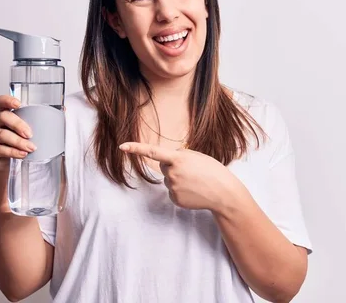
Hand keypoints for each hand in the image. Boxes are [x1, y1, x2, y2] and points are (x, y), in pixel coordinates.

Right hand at [0, 95, 36, 172]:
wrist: (10, 164)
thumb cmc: (21, 143)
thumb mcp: (30, 130)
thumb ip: (42, 120)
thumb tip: (63, 110)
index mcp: (5, 114)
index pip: (1, 102)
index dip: (8, 100)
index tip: (18, 104)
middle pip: (3, 117)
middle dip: (18, 124)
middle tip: (30, 134)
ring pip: (2, 135)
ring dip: (18, 141)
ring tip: (31, 148)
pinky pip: (0, 149)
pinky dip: (13, 152)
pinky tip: (23, 154)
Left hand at [119, 142, 244, 211]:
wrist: (223, 193)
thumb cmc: (212, 171)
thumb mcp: (197, 156)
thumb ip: (181, 155)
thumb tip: (168, 160)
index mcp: (178, 159)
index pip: (152, 152)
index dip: (136, 148)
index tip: (122, 146)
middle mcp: (172, 173)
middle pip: (163, 167)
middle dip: (173, 166)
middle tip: (192, 171)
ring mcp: (173, 187)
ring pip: (168, 180)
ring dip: (178, 179)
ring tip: (195, 181)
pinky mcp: (175, 199)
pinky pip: (172, 191)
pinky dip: (181, 191)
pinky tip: (193, 191)